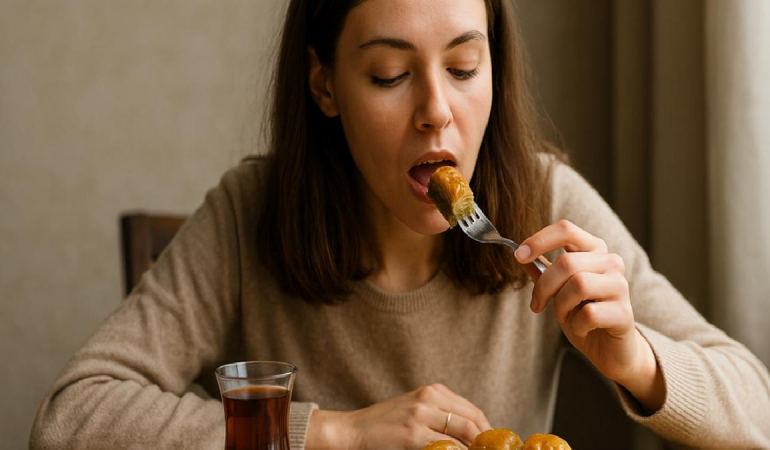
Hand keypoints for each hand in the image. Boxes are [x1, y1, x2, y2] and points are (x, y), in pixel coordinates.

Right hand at [306, 384, 491, 449]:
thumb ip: (441, 417)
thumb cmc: (385, 425)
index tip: (493, 447)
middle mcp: (428, 398)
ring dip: (474, 449)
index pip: (473, 411)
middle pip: (473, 421)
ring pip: (464, 433)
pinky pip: (445, 447)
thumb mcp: (415, 411)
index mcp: (432, 391)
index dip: (488, 431)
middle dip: (487, 442)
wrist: (352, 431)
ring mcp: (420, 415)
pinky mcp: (412, 434)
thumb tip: (473, 437)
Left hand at [515, 220, 663, 411]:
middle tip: (537, 304)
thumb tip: (518, 254)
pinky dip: (576, 325)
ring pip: (579, 284)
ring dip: (562, 305)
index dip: (539, 240)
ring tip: (567, 316)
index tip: (519, 255)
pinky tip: (582, 329)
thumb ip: (541, 271)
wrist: (610, 350)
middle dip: (544, 286)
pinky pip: (589, 314)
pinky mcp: (625, 313)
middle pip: (567, 262)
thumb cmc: (584, 315)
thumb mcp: (557, 291)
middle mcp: (611, 262)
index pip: (566, 230)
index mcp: (594, 250)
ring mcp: (620, 286)